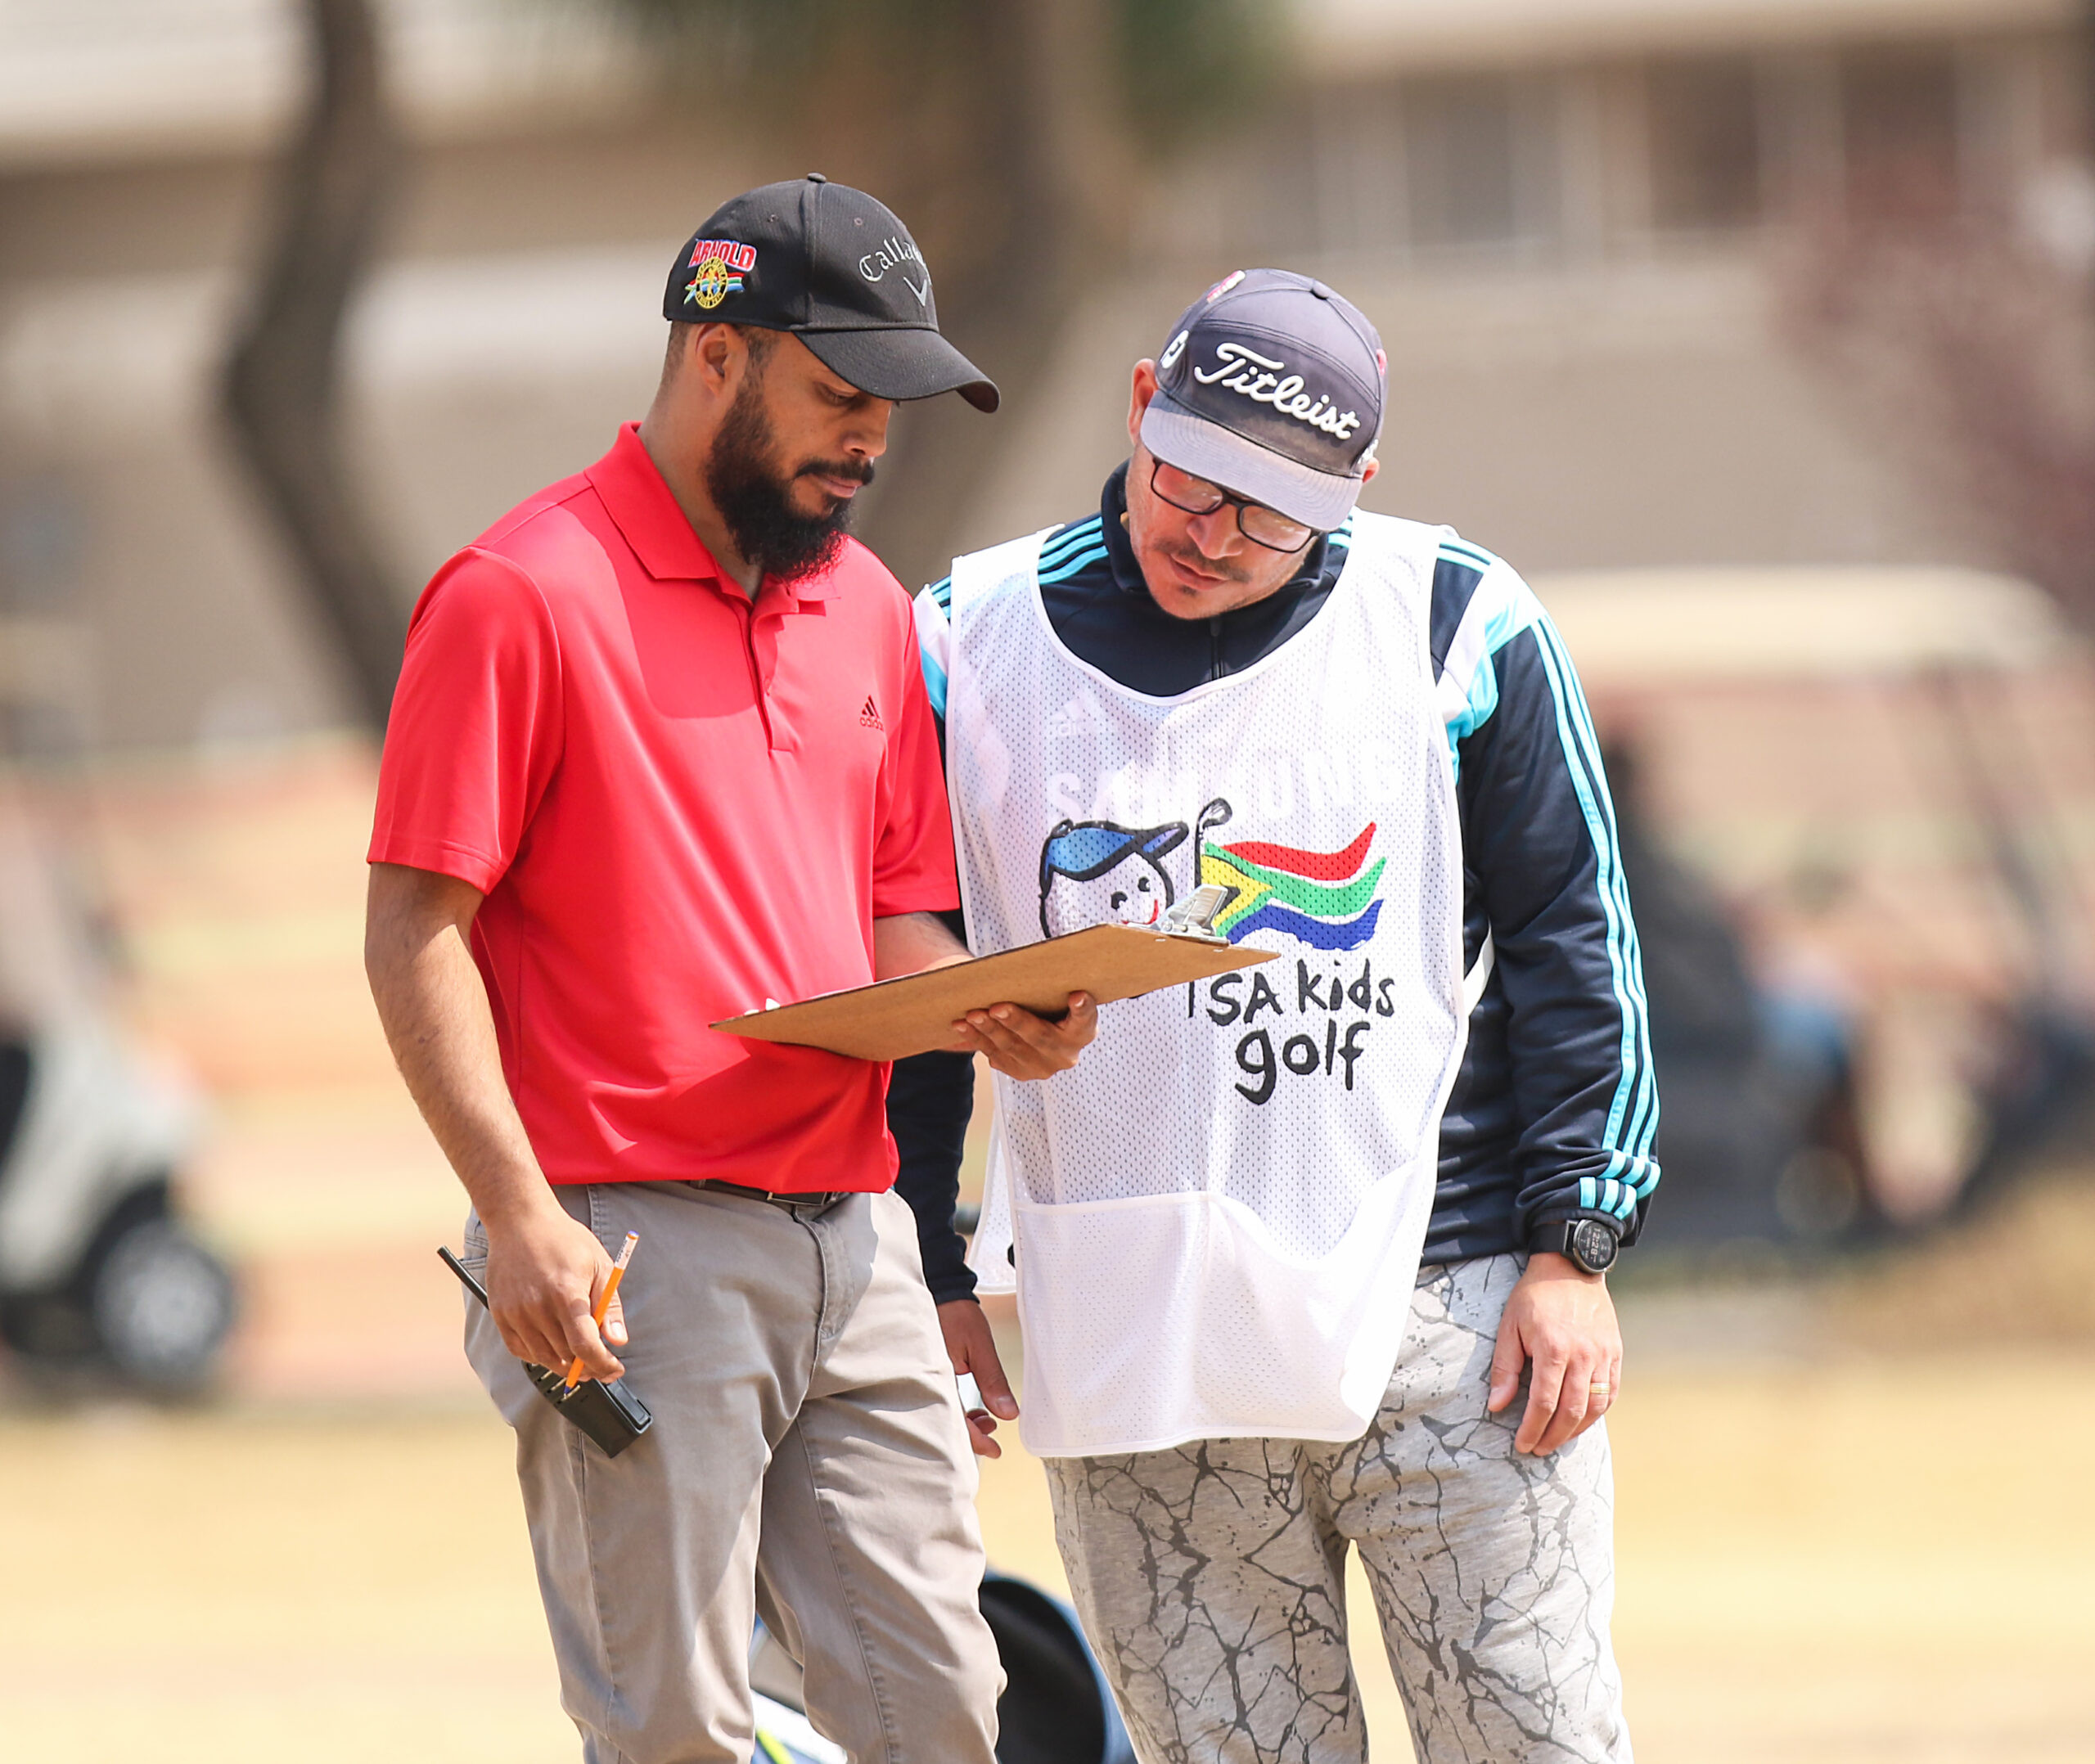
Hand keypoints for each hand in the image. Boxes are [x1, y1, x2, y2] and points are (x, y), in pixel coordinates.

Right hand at [483, 1201, 628, 1381]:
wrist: (521, 1221)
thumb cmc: (565, 1240)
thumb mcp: (600, 1265)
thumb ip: (609, 1306)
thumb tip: (618, 1340)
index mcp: (567, 1294)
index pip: (585, 1347)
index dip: (603, 1365)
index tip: (614, 1369)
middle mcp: (538, 1307)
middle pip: (565, 1356)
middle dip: (588, 1367)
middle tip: (601, 1365)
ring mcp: (516, 1312)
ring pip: (543, 1357)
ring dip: (564, 1363)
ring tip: (579, 1357)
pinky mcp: (500, 1314)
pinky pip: (520, 1349)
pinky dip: (538, 1355)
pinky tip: (552, 1347)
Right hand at [938, 1298, 1018, 1457]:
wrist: (940, 1291)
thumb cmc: (957, 1314)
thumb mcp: (980, 1347)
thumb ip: (993, 1381)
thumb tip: (1008, 1414)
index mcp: (938, 1377)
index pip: (955, 1421)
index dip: (976, 1441)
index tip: (995, 1451)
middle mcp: (927, 1382)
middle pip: (946, 1423)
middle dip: (972, 1434)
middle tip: (994, 1434)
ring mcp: (925, 1378)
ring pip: (944, 1413)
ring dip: (966, 1422)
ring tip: (988, 1420)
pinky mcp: (927, 1374)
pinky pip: (940, 1400)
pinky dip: (958, 1409)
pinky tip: (973, 1408)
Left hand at [949, 992, 1097, 1079]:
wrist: (1035, 1029)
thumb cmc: (1048, 1004)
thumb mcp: (1055, 996)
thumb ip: (1051, 989)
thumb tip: (1039, 964)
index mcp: (1082, 1032)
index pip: (1085, 1020)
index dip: (1082, 1009)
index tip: (1077, 995)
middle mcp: (1065, 1055)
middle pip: (1040, 1037)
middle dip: (1016, 1022)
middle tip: (997, 1007)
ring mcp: (1041, 1067)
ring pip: (1012, 1048)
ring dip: (989, 1030)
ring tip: (973, 1015)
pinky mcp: (1019, 1072)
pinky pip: (995, 1055)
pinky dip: (976, 1039)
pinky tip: (962, 1026)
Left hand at [1487, 1251, 1621, 1455]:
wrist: (1570, 1267)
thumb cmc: (1534, 1296)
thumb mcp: (1509, 1326)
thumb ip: (1504, 1368)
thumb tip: (1497, 1405)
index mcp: (1554, 1348)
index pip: (1544, 1403)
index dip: (1532, 1429)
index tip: (1521, 1445)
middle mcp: (1583, 1355)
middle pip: (1571, 1411)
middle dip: (1553, 1437)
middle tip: (1538, 1449)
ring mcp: (1603, 1355)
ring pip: (1594, 1406)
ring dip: (1575, 1430)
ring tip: (1557, 1440)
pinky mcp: (1615, 1353)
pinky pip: (1610, 1392)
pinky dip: (1597, 1412)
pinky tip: (1581, 1420)